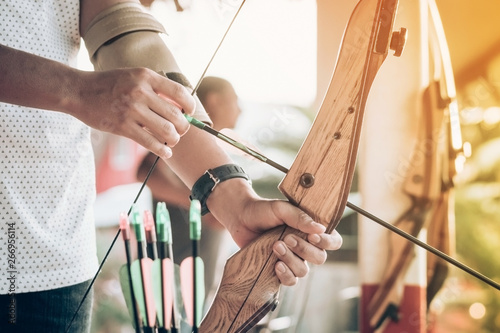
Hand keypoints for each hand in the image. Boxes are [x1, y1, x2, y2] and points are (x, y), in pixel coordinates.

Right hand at [77, 68, 195, 159]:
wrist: (79, 91)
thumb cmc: (110, 84)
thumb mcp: (134, 76)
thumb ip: (155, 87)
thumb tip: (180, 106)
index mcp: (146, 77)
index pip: (179, 92)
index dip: (190, 105)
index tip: (190, 112)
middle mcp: (140, 92)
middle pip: (176, 115)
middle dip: (183, 126)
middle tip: (181, 131)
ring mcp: (131, 110)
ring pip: (166, 130)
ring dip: (174, 139)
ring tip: (172, 141)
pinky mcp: (122, 126)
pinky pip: (150, 142)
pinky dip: (162, 150)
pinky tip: (165, 152)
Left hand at [237, 199, 342, 285]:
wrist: (240, 218)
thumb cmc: (262, 210)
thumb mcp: (281, 208)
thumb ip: (300, 217)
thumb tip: (320, 228)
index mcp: (311, 230)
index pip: (334, 241)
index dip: (328, 243)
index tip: (312, 237)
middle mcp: (306, 246)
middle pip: (320, 258)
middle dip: (304, 250)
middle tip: (286, 238)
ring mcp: (293, 259)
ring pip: (304, 270)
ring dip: (291, 260)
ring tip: (275, 246)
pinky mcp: (279, 269)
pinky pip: (291, 281)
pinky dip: (285, 275)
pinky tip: (276, 265)